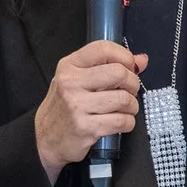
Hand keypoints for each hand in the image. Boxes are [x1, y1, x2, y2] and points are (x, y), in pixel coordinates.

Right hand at [34, 41, 148, 180]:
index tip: (130, 67)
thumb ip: (109, 66)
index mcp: (69, 66)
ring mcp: (77, 106)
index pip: (103, 49)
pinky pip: (122, 121)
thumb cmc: (65, 106)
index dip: (124, 56)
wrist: (44, 138)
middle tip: (129, 91)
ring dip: (132, 106)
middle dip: (133, 83)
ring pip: (123, 99)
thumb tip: (141, 60)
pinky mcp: (86, 128)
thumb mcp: (79, 80)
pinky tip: (121, 122)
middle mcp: (71, 83)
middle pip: (118, 73)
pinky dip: (128, 122)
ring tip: (125, 108)